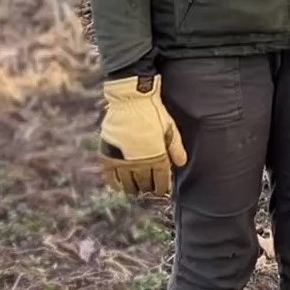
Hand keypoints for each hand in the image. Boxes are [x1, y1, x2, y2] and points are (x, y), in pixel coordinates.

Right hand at [99, 74, 188, 195]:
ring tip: (136, 189)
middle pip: (145, 184)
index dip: (162, 188)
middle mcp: (140, 163)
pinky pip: (110, 177)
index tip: (162, 190)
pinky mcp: (108, 155)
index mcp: (157, 157)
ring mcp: (122, 160)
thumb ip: (176, 148)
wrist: (131, 99)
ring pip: (128, 184)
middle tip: (149, 189)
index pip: (161, 181)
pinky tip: (119, 186)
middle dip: (148, 188)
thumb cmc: (153, 111)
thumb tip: (181, 163)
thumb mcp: (170, 128)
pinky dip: (115, 184)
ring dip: (133, 189)